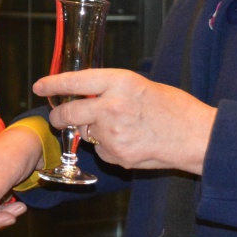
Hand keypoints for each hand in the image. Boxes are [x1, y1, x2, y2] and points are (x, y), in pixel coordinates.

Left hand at [33, 68, 216, 173]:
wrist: (197, 136)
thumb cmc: (174, 107)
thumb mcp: (140, 86)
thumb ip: (110, 90)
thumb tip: (85, 95)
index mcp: (120, 82)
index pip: (75, 81)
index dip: (53, 84)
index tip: (39, 86)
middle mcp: (111, 106)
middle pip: (69, 113)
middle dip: (59, 116)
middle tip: (57, 117)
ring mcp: (113, 134)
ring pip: (86, 132)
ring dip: (92, 130)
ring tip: (120, 127)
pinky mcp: (118, 156)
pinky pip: (101, 150)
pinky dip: (109, 147)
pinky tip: (130, 142)